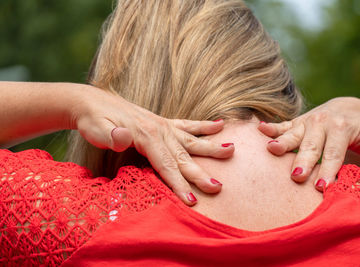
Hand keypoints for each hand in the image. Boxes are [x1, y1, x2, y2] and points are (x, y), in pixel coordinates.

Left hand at [71, 85, 233, 204]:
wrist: (92, 102)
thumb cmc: (94, 120)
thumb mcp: (96, 129)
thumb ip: (111, 136)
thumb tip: (124, 136)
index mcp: (146, 135)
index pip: (166, 165)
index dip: (179, 184)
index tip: (192, 200)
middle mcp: (160, 130)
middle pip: (184, 156)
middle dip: (201, 174)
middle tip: (218, 187)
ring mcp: (163, 125)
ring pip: (192, 140)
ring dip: (211, 147)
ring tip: (231, 150)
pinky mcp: (163, 122)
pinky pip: (188, 124)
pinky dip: (204, 126)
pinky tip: (219, 125)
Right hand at [258, 97, 359, 190]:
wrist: (347, 109)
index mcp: (341, 127)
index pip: (334, 153)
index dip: (329, 169)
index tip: (323, 186)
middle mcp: (321, 122)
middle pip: (311, 146)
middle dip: (304, 162)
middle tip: (296, 177)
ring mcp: (306, 122)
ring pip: (293, 135)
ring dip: (282, 143)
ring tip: (271, 150)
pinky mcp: (296, 123)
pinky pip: (282, 125)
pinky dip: (270, 128)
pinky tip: (259, 129)